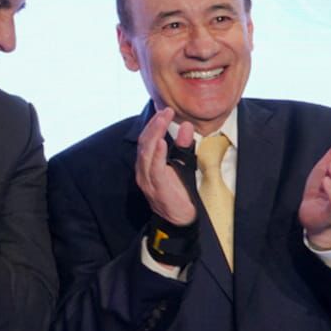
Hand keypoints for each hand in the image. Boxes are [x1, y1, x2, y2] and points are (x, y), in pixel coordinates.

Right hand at [135, 108, 195, 225]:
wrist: (180, 220)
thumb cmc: (179, 192)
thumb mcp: (183, 164)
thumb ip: (183, 146)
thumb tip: (187, 125)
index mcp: (147, 165)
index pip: (147, 140)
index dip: (154, 124)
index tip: (165, 110)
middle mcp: (144, 171)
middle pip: (144, 143)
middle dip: (154, 125)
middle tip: (165, 111)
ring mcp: (148, 181)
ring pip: (146, 153)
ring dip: (155, 134)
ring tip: (163, 120)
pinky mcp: (157, 189)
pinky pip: (155, 169)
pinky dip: (157, 155)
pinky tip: (162, 143)